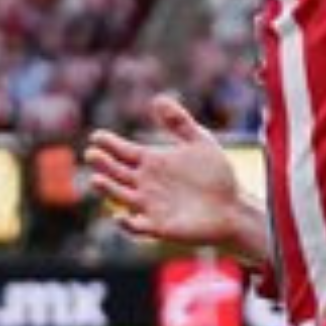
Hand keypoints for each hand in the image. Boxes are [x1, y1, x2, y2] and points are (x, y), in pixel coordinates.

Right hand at [86, 95, 268, 262]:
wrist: (233, 207)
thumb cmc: (216, 174)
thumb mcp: (200, 142)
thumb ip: (179, 122)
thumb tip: (157, 99)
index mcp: (152, 162)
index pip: (123, 151)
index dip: (109, 144)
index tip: (97, 136)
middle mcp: (145, 183)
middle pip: (116, 172)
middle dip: (103, 164)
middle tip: (92, 154)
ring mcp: (149, 205)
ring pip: (121, 196)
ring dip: (108, 189)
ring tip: (97, 180)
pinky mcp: (158, 226)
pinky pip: (137, 226)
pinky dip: (127, 223)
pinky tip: (121, 217)